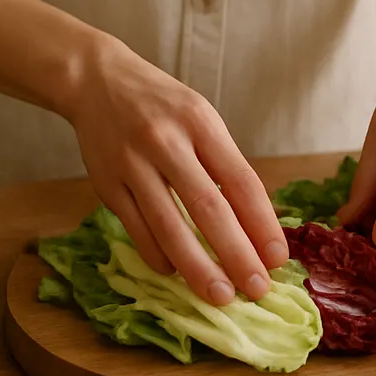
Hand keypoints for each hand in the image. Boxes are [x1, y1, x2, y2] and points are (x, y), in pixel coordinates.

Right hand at [61, 36, 288, 305]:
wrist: (96, 80)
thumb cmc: (162, 105)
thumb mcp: (200, 118)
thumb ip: (224, 162)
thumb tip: (255, 224)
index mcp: (201, 123)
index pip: (241, 181)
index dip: (262, 223)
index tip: (278, 258)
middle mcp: (167, 142)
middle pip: (208, 208)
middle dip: (236, 254)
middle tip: (256, 289)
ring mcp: (133, 164)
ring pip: (169, 226)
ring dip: (197, 267)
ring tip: (219, 295)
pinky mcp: (105, 183)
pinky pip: (136, 228)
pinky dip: (158, 255)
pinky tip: (175, 273)